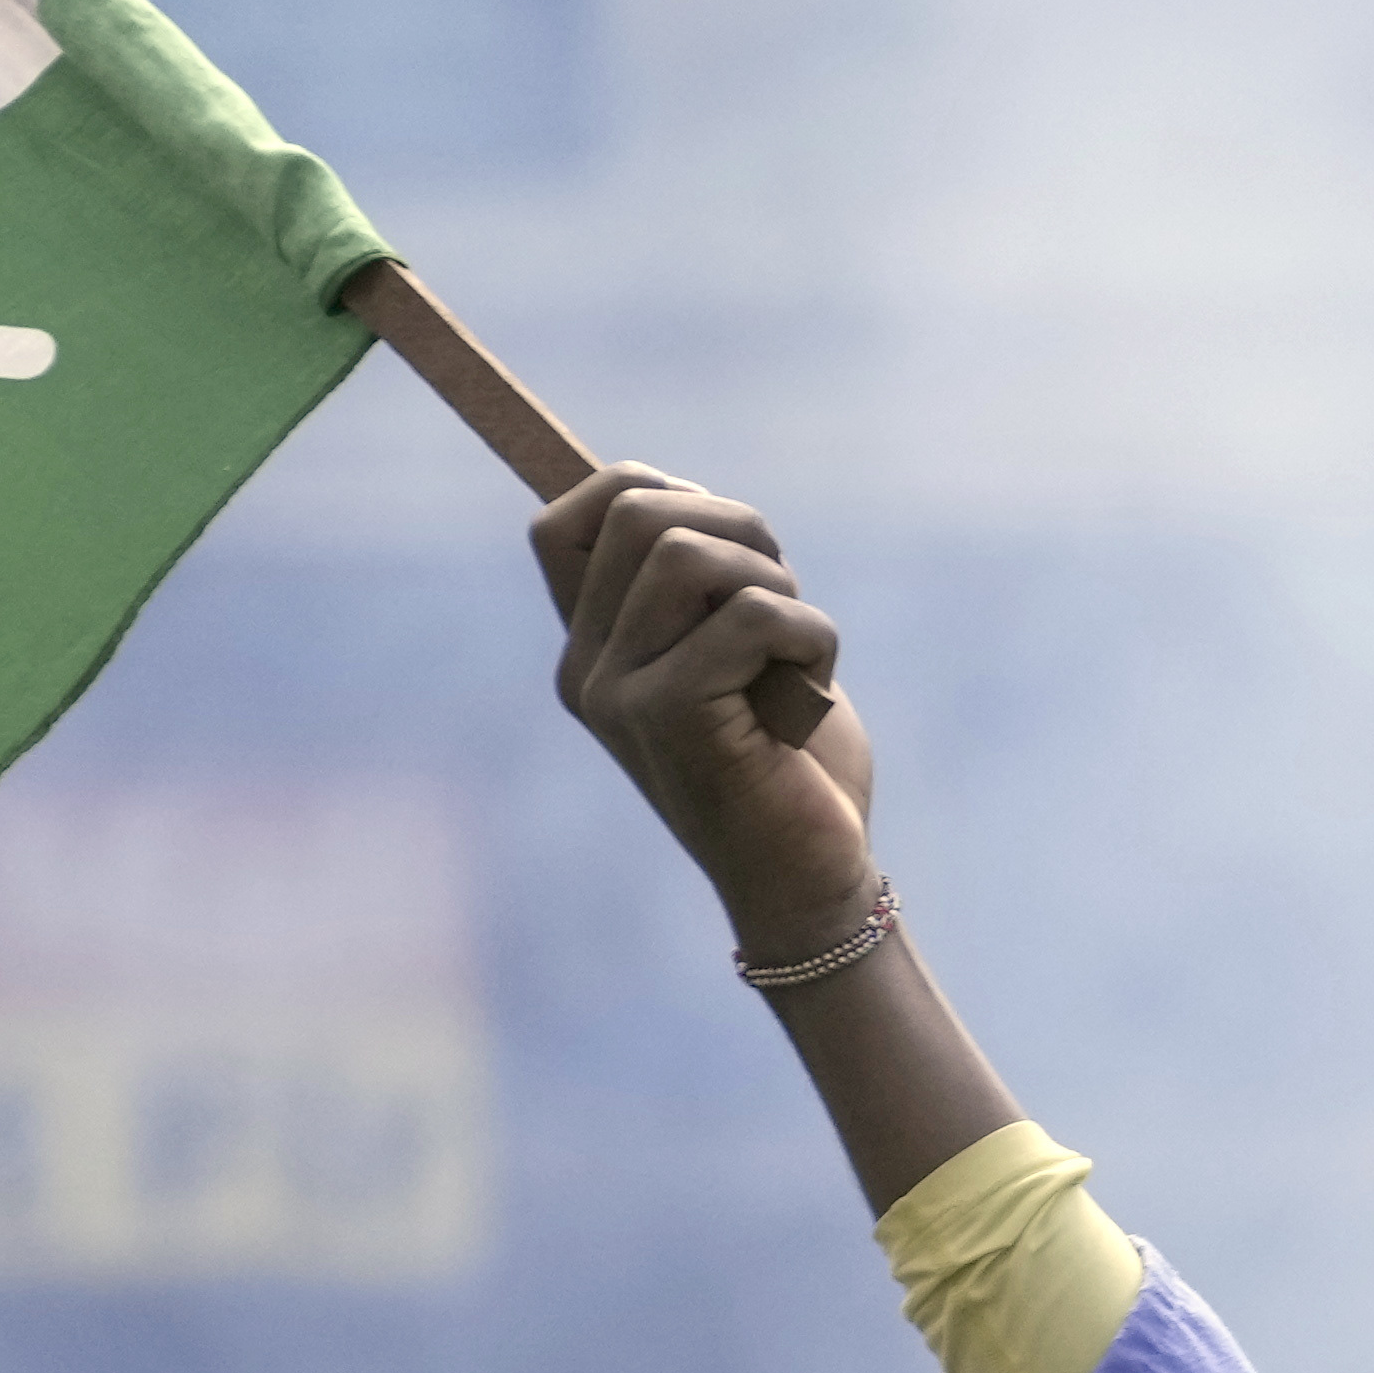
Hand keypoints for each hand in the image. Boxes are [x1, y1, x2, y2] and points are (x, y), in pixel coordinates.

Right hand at [531, 462, 882, 956]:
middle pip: (637, 511)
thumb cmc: (790, 767)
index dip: (642, 488)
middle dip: (738, 528)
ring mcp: (619, 693)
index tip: (724, 538)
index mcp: (592, 650)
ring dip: (778, 586)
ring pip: (689, 553)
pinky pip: (752, 615)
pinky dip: (811, 639)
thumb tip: (687, 498)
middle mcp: (587, 670)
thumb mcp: (739, 658)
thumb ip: (703, 591)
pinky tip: (808, 701)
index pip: (562, 521)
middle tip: (782, 601)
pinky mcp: (670, 716)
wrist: (811, 884)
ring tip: (796, 658)